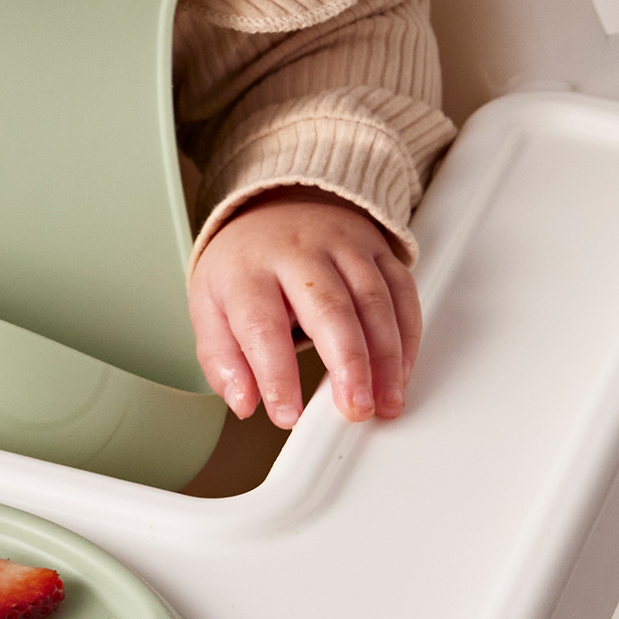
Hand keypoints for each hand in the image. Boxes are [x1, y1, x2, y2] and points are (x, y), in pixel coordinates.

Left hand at [189, 189, 422, 425]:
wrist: (276, 203)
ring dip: (386, 358)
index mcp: (247, 269)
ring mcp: (343, 245)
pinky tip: (402, 371)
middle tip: (354, 409)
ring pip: (374, 301)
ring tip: (384, 402)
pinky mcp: (378, 247)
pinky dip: (407, 336)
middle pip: (329, 308)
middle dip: (348, 365)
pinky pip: (402, 291)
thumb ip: (222, 359)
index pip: (260, 326)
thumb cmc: (245, 264)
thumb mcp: (211, 306)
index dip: (276, 375)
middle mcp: (297, 252)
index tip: (287, 415)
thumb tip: (244, 402)